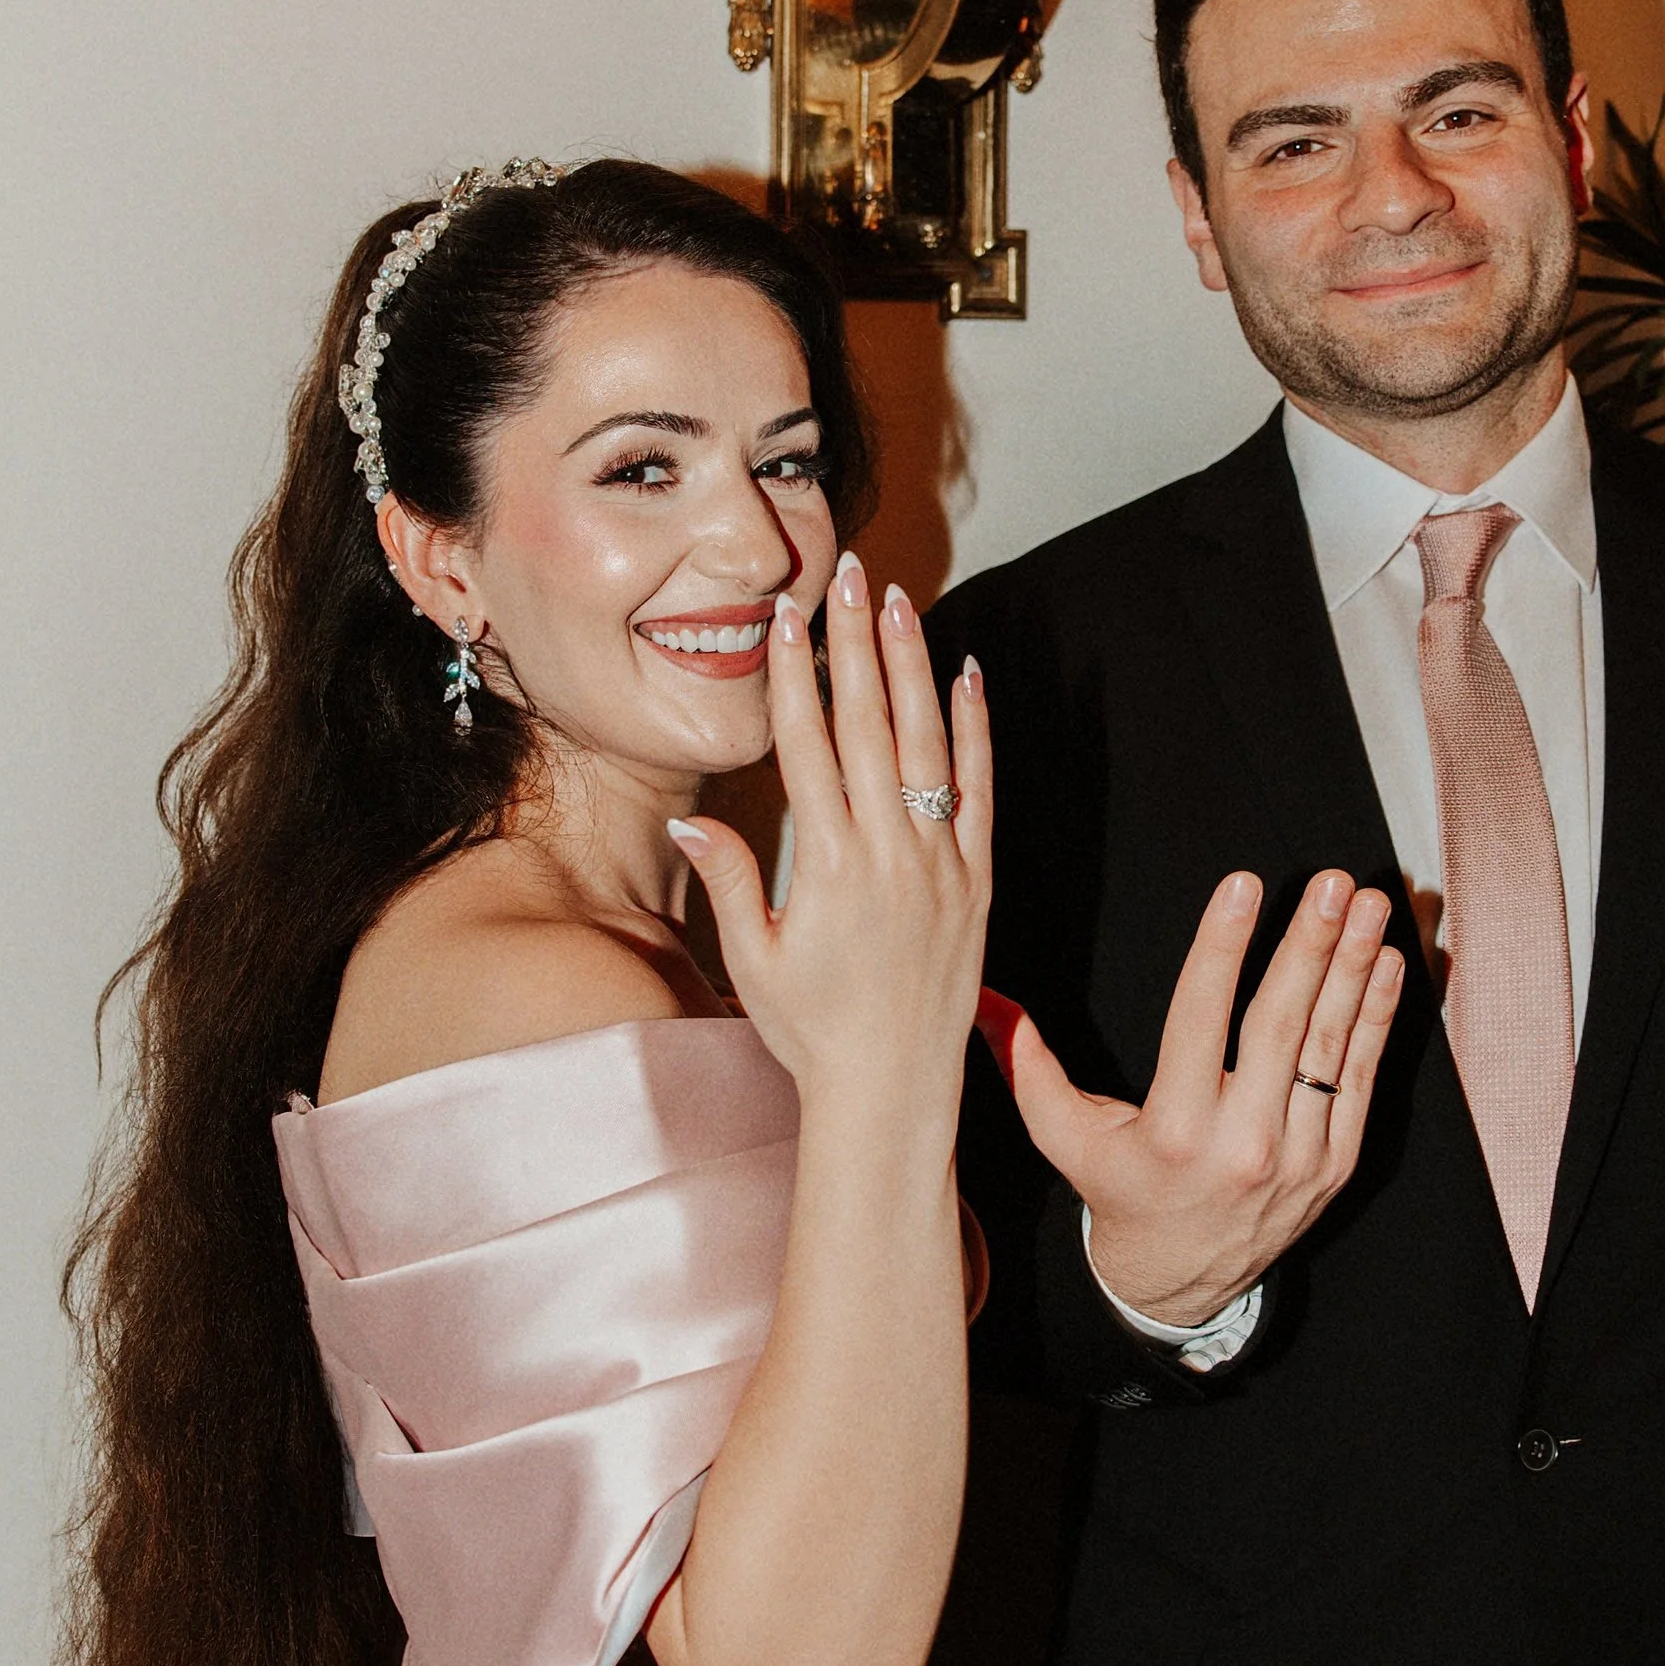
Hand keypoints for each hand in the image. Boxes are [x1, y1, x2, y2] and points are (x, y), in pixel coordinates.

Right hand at [670, 555, 989, 1107]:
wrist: (894, 1090)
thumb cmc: (814, 1031)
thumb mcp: (752, 958)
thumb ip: (727, 881)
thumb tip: (684, 822)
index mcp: (828, 866)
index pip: (808, 746)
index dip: (794, 674)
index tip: (783, 617)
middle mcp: (889, 853)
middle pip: (868, 724)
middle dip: (853, 643)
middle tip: (844, 575)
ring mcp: (940, 863)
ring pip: (926, 743)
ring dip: (911, 666)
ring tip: (898, 602)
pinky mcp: (977, 881)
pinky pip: (980, 790)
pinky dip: (976, 731)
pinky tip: (968, 678)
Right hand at [1006, 869, 1404, 1325]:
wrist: (1180, 1285)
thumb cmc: (1120, 1192)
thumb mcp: (1064, 1136)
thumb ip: (1026, 1064)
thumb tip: (981, 997)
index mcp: (1174, 1129)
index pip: (1200, 1019)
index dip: (1222, 948)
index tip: (1242, 886)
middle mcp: (1241, 1143)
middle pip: (1279, 1026)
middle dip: (1308, 946)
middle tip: (1328, 882)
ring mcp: (1296, 1156)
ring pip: (1329, 1046)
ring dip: (1353, 967)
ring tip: (1368, 902)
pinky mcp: (1333, 1164)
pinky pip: (1360, 1079)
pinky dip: (1377, 1018)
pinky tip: (1387, 961)